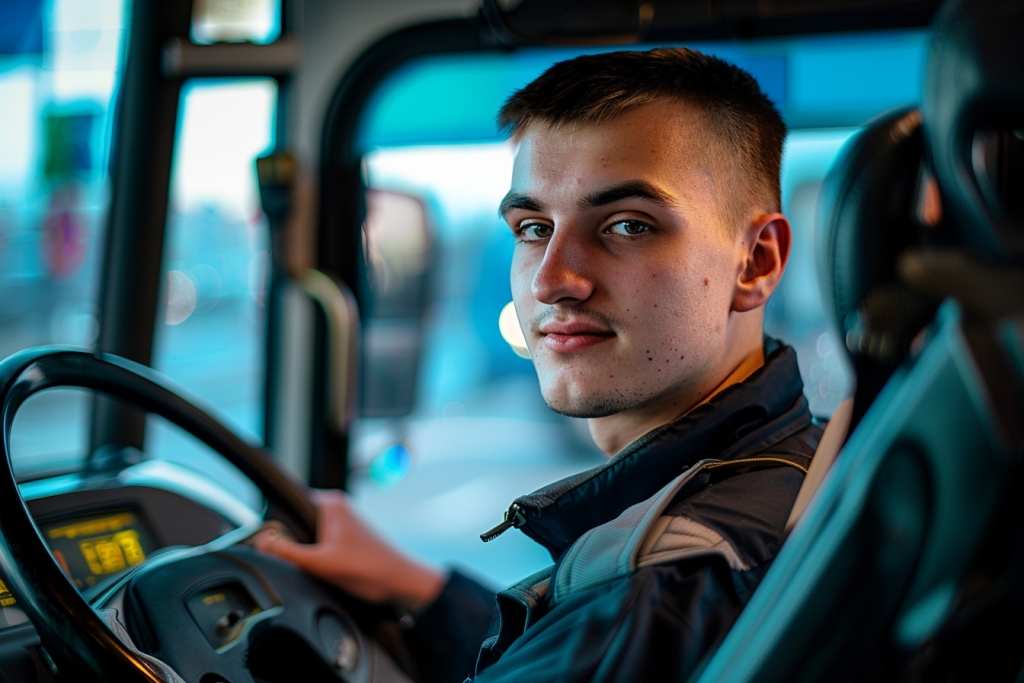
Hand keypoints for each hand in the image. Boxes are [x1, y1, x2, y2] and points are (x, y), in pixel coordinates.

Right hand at [254, 489, 445, 612]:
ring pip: (307, 535)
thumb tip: (261, 543)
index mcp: (329, 503)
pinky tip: (325, 569)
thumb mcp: (321, 563)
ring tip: (320, 565)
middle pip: (294, 521)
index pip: (287, 503)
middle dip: (291, 541)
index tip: (269, 541)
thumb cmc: (371, 568)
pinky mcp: (346, 537)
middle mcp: (336, 507)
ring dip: (305, 551)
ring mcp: (342, 522)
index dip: (275, 524)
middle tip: (303, 560)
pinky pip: (319, 543)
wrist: (401, 582)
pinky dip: (316, 556)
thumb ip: (288, 552)